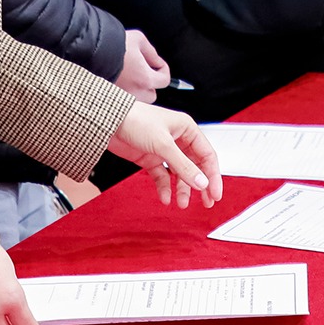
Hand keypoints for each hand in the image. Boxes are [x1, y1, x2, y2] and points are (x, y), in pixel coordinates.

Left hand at [106, 102, 222, 208]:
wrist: (108, 122)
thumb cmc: (137, 120)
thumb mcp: (163, 144)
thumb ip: (183, 166)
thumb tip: (201, 183)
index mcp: (187, 129)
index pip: (207, 155)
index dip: (212, 176)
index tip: (215, 194)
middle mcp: (178, 139)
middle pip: (195, 166)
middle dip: (200, 185)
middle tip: (206, 202)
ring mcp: (164, 150)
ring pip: (179, 174)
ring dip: (181, 189)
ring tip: (182, 203)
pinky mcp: (150, 158)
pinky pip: (162, 176)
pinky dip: (164, 187)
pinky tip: (165, 197)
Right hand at [115, 29, 169, 102]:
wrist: (88, 51)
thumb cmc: (112, 45)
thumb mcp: (138, 39)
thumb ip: (151, 52)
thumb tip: (156, 60)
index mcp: (145, 79)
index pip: (165, 80)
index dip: (162, 69)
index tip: (156, 64)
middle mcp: (135, 93)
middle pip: (152, 95)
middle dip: (149, 84)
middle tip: (141, 70)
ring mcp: (121, 98)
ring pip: (138, 100)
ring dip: (136, 90)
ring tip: (128, 77)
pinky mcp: (109, 99)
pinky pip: (122, 100)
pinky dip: (122, 94)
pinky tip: (117, 80)